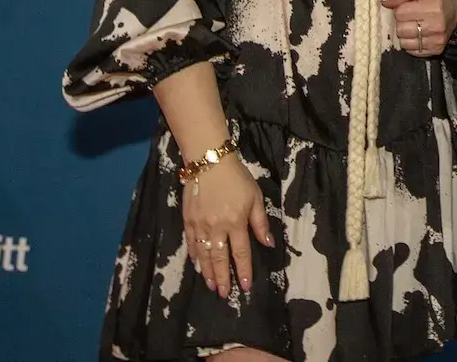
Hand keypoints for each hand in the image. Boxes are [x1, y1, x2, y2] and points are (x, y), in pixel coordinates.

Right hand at [183, 155, 271, 298]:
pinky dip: (195, 256)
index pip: (241, 253)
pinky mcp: (188, 220)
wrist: (209, 162)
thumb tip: (268, 244)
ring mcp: (200, 225)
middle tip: (223, 294)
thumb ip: (260, 223)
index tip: (245, 287)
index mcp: (236, 222)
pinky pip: (191, 243)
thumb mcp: (255, 198)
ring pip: (204, 254)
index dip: (243, 271)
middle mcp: (217, 227)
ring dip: (208, 272)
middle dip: (223, 278)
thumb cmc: (237, 179)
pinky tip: (198, 265)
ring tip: (211, 285)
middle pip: (220, 258)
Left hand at [382, 0, 456, 56]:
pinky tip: (418, 35)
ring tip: (413, 26)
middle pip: (401, 29)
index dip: (400, 9)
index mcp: (433, 7)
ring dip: (405, 35)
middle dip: (401, 23)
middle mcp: (436, 25)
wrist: (456, 8)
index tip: (407, 7)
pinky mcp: (436, 50)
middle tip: (409, 17)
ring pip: (404, 42)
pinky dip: (411, 44)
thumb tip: (384, 1)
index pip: (400, 13)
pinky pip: (412, 51)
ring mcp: (437, 40)